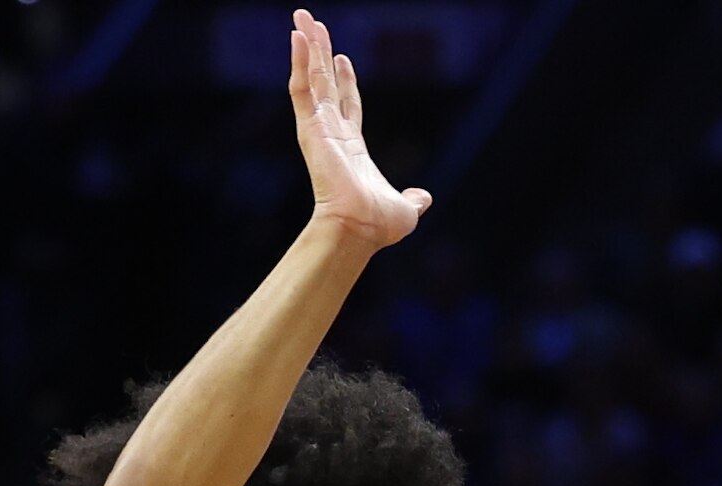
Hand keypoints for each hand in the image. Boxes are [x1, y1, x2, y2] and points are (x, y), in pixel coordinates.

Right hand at [287, 14, 428, 250]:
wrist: (360, 228)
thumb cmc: (378, 224)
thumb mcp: (406, 209)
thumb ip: (413, 199)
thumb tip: (424, 198)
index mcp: (352, 146)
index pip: (347, 104)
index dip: (345, 80)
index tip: (342, 57)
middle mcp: (332, 132)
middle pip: (325, 82)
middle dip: (319, 52)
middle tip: (312, 24)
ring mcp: (318, 127)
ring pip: (311, 77)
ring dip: (306, 46)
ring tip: (302, 17)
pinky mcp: (309, 126)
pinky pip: (301, 87)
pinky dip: (298, 61)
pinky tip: (297, 36)